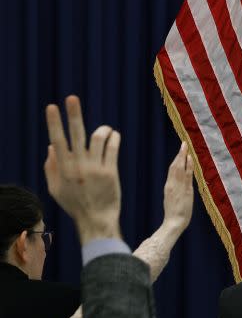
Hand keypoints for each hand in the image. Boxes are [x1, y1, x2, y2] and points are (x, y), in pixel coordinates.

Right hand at [44, 96, 121, 243]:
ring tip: (105, 129)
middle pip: (76, 134)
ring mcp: (95, 168)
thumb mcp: (55, 189)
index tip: (52, 107)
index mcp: (63, 169)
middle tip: (71, 98)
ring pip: (98, 138)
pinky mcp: (111, 172)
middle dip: (73, 114)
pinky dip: (114, 138)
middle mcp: (78, 166)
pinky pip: (113, 148)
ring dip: (102, 129)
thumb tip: (51, 145)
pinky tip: (114, 135)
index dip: (54, 123)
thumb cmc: (75, 205)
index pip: (57, 140)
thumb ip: (51, 167)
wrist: (96, 220)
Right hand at [161, 143, 194, 232]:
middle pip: (175, 166)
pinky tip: (189, 158)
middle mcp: (172, 184)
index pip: (172, 170)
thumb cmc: (174, 214)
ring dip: (183, 156)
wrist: (174, 223)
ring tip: (185, 146)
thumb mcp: (173, 199)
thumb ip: (176, 191)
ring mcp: (178, 186)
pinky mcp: (185, 190)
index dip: (176, 160)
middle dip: (179, 154)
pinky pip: (186, 174)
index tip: (180, 152)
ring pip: (179, 167)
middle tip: (183, 143)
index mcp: (168, 187)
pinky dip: (187, 165)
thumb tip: (180, 185)